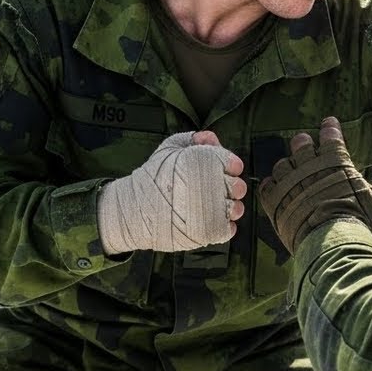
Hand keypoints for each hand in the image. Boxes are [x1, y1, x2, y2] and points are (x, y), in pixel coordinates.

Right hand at [96, 131, 245, 254]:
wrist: (133, 209)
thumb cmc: (152, 177)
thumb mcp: (169, 148)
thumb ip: (193, 140)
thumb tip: (212, 138)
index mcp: (206, 162)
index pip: (235, 163)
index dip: (229, 167)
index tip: (220, 172)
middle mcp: (213, 185)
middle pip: (238, 187)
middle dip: (230, 188)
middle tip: (214, 191)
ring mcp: (213, 210)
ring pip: (237, 209)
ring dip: (229, 208)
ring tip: (212, 208)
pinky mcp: (210, 231)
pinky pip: (229, 229)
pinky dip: (223, 226)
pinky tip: (209, 221)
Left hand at [258, 116, 371, 254]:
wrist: (333, 244)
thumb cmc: (361, 221)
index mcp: (336, 162)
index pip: (331, 136)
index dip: (331, 128)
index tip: (329, 122)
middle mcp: (310, 168)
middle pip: (300, 145)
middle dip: (303, 142)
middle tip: (303, 142)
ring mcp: (290, 184)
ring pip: (282, 165)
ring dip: (286, 165)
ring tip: (289, 168)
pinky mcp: (275, 203)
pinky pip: (266, 187)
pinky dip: (270, 185)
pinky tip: (273, 186)